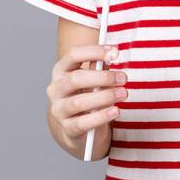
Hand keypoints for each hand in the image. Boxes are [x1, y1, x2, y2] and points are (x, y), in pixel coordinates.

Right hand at [47, 43, 126, 159]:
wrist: (79, 127)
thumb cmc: (88, 96)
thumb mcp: (93, 80)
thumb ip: (100, 68)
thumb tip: (112, 53)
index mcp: (61, 71)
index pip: (74, 55)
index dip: (95, 51)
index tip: (115, 52)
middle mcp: (56, 89)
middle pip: (76, 78)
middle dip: (103, 77)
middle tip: (123, 78)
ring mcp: (59, 110)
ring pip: (78, 102)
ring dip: (104, 97)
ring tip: (123, 94)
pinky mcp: (68, 128)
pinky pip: (83, 123)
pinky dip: (101, 116)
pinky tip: (115, 111)